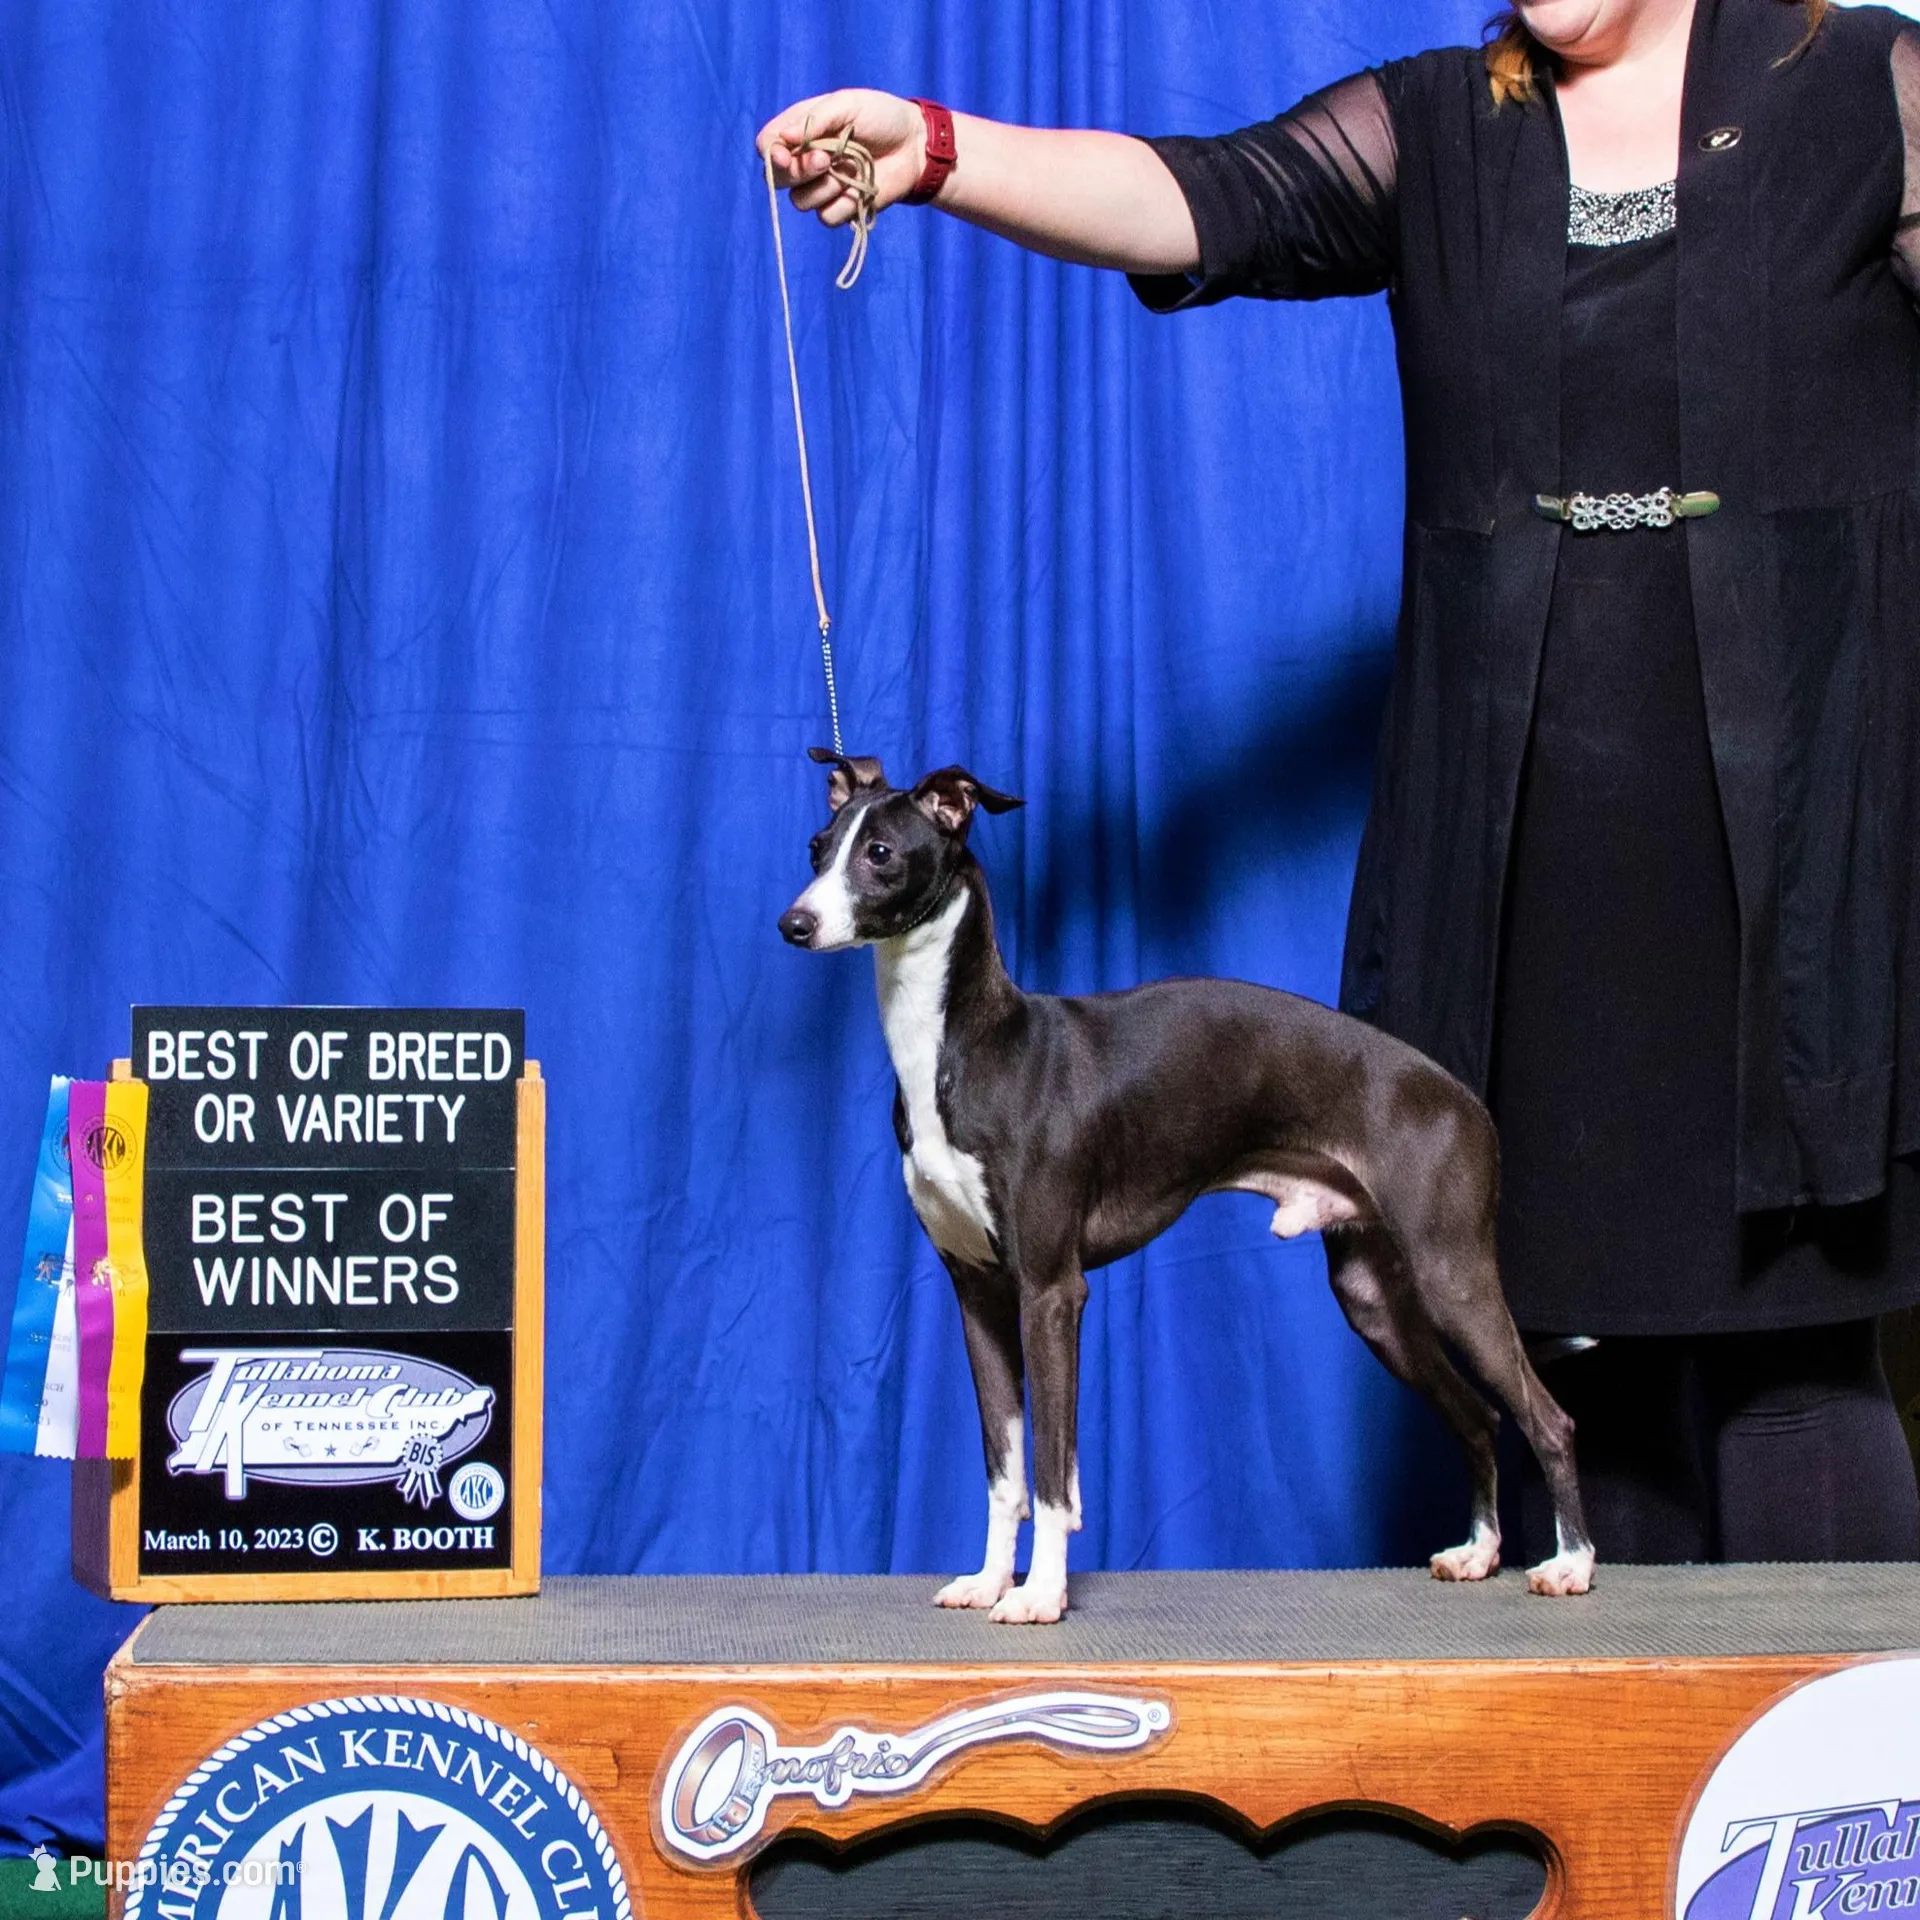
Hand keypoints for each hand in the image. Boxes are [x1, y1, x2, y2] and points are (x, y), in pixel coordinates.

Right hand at [756, 90, 929, 224]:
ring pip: (800, 202)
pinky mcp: (840, 208)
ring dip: (824, 188)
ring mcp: (822, 186)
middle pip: (778, 179)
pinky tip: (859, 187)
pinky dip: (842, 203)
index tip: (785, 154)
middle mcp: (805, 159)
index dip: (771, 154)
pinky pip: (826, 217)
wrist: (914, 145)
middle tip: (825, 159)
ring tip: (849, 169)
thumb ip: (814, 119)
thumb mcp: (847, 104)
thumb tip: (783, 138)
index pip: (767, 145)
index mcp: (801, 129)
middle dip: (798, 171)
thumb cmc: (882, 117)